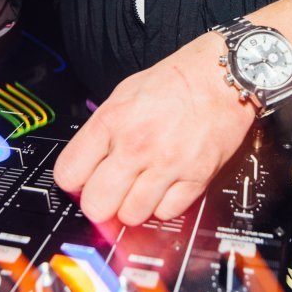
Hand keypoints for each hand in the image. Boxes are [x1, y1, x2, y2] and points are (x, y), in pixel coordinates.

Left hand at [53, 32, 256, 224]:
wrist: (223, 76)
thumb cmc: (176, 81)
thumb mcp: (123, 94)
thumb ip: (102, 132)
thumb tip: (84, 168)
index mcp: (112, 121)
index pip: (68, 175)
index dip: (74, 181)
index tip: (83, 180)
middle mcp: (136, 144)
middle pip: (96, 205)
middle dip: (99, 203)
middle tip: (109, 193)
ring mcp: (167, 164)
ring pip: (130, 216)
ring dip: (132, 207)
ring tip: (140, 190)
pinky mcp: (196, 177)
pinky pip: (166, 213)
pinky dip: (163, 206)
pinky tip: (165, 187)